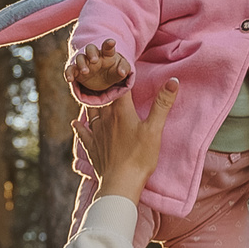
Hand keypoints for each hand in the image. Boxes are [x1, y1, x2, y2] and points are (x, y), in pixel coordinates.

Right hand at [68, 39, 131, 94]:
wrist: (104, 81)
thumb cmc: (114, 72)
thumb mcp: (121, 72)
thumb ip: (124, 69)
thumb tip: (122, 72)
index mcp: (107, 54)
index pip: (108, 47)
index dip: (109, 44)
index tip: (112, 42)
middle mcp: (94, 56)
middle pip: (90, 48)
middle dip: (91, 53)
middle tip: (94, 60)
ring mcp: (84, 63)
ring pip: (79, 58)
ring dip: (81, 63)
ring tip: (85, 72)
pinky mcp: (76, 71)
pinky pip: (70, 69)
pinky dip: (69, 73)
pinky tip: (70, 79)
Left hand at [81, 78, 173, 203]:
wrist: (120, 184)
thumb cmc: (139, 157)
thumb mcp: (154, 129)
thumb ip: (162, 104)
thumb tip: (173, 80)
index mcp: (121, 111)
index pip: (119, 86)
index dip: (120, 74)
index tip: (120, 63)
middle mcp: (105, 118)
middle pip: (102, 96)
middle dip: (104, 85)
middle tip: (103, 74)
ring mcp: (97, 133)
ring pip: (91, 111)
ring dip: (91, 101)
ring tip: (91, 94)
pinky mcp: (92, 147)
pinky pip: (83, 133)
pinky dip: (80, 126)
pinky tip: (76, 123)